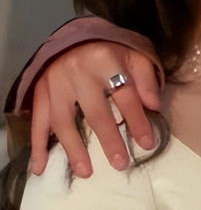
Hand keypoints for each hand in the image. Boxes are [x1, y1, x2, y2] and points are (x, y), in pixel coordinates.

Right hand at [30, 41, 160, 176]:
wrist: (75, 38)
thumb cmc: (111, 50)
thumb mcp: (135, 54)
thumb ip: (146, 78)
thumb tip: (154, 106)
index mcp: (105, 59)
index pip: (125, 95)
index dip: (138, 120)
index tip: (148, 143)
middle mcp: (78, 72)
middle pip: (96, 112)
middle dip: (109, 141)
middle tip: (121, 164)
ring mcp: (55, 83)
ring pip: (64, 121)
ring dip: (74, 149)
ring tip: (86, 172)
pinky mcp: (40, 92)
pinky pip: (37, 122)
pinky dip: (38, 146)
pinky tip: (40, 168)